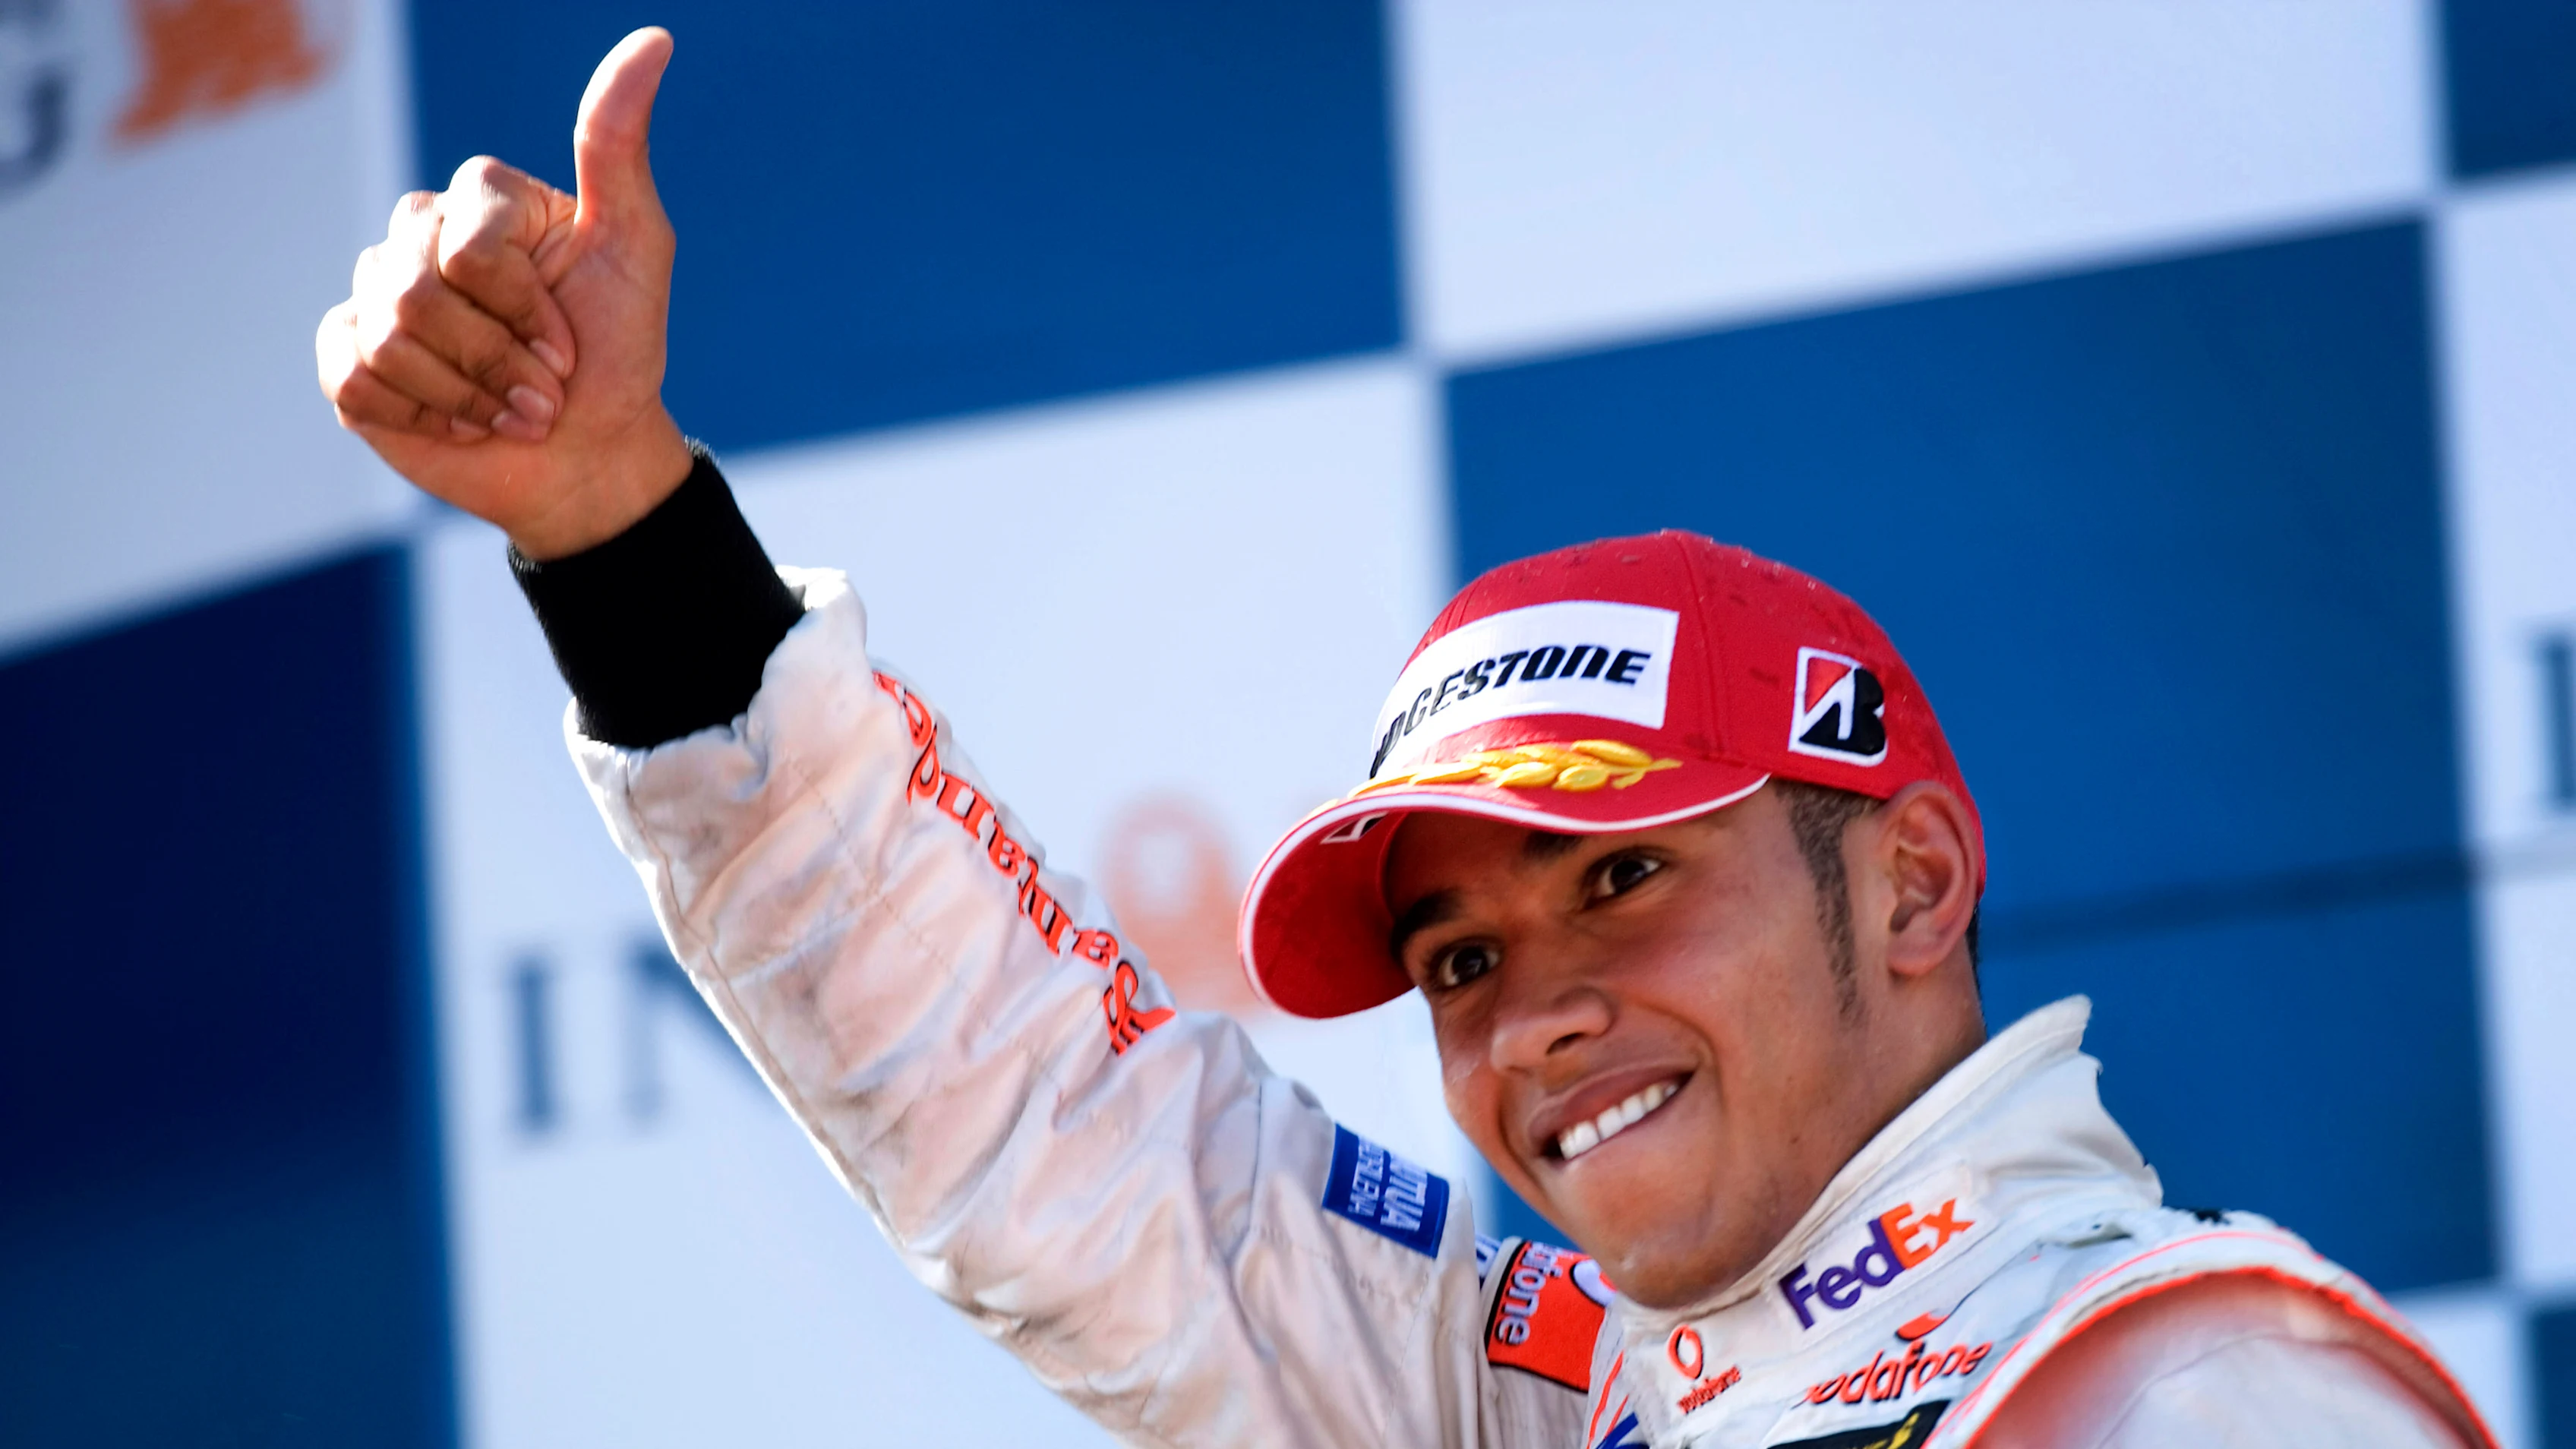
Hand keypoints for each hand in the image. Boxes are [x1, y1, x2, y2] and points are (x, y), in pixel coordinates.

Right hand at [317, 28, 693, 559]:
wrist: (588, 455)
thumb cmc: (618, 350)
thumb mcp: (637, 247)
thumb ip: (619, 145)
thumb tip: (654, 39)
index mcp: (480, 201)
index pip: (469, 245)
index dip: (523, 309)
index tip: (569, 345)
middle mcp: (420, 236)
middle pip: (416, 290)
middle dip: (496, 361)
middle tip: (542, 391)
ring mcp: (376, 295)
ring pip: (385, 337)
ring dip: (465, 394)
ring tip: (509, 412)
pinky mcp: (349, 359)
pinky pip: (352, 374)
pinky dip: (419, 413)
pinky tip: (458, 420)